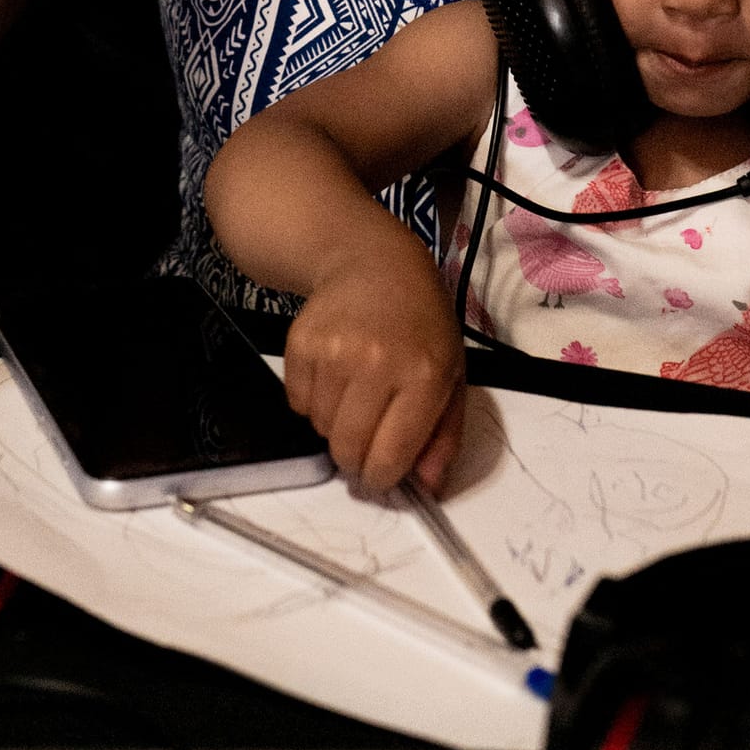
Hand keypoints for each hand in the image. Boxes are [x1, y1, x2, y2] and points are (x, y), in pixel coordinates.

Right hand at [282, 261, 466, 494]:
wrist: (376, 263)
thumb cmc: (421, 324)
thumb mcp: (452, 374)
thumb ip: (444, 436)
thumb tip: (426, 487)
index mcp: (423, 375)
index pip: (390, 456)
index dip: (383, 477)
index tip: (382, 473)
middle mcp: (376, 363)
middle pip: (347, 449)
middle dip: (355, 457)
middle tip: (366, 438)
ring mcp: (334, 352)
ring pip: (319, 429)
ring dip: (335, 425)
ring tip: (355, 393)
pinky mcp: (300, 343)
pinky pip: (297, 404)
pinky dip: (312, 402)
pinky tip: (333, 375)